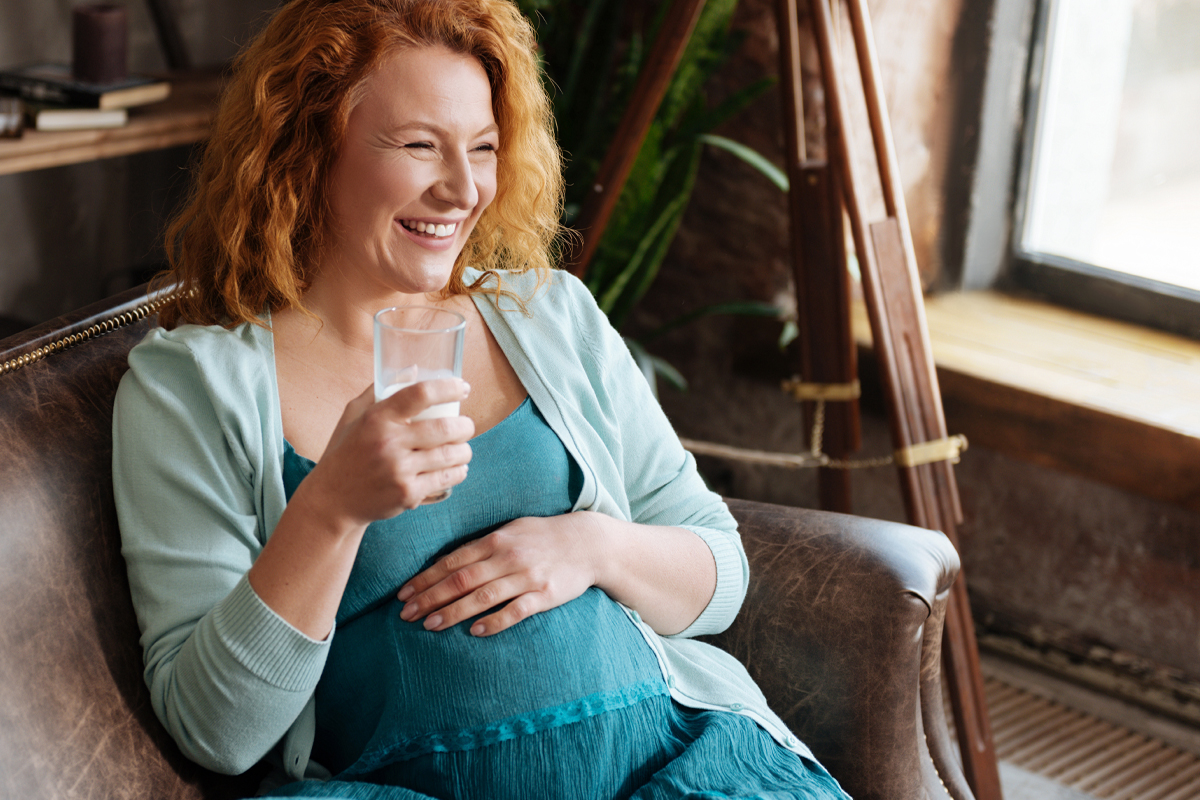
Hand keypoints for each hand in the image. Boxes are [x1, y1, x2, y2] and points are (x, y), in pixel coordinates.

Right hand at [302, 378, 474, 525]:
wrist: (333, 499)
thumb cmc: (346, 451)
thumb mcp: (354, 415)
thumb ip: (381, 390)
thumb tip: (415, 369)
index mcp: (378, 418)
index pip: (421, 394)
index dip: (448, 388)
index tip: (464, 388)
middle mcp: (389, 442)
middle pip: (445, 428)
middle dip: (465, 426)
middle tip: (466, 426)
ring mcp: (399, 470)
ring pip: (451, 455)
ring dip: (464, 451)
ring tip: (463, 449)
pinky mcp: (407, 494)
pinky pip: (446, 479)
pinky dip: (458, 472)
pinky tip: (457, 468)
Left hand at [396, 513, 601, 635]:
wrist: (589, 543)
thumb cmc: (544, 536)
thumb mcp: (512, 530)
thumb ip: (482, 546)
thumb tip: (448, 563)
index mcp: (496, 539)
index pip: (452, 561)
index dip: (425, 578)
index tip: (403, 594)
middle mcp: (508, 557)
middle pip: (461, 579)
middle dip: (430, 597)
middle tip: (406, 614)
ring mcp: (526, 576)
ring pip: (482, 596)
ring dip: (453, 611)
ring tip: (430, 625)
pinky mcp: (545, 595)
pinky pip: (516, 611)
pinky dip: (494, 621)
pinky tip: (475, 632)